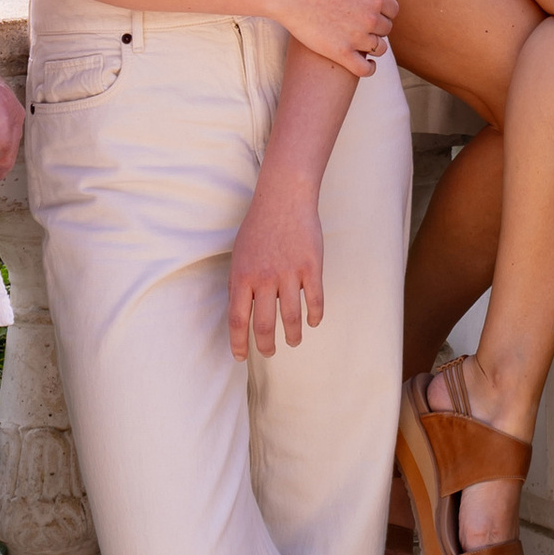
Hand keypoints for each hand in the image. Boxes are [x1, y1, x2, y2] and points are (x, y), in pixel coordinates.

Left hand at [229, 167, 325, 356]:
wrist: (284, 198)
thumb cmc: (259, 227)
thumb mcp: (239, 255)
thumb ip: (239, 284)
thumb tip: (240, 314)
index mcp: (242, 276)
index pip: (238, 320)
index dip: (239, 343)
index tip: (241, 357)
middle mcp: (264, 278)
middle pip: (265, 325)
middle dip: (267, 345)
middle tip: (270, 351)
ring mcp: (289, 273)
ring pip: (292, 318)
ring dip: (293, 335)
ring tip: (293, 341)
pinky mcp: (311, 267)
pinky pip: (315, 300)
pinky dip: (315, 316)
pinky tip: (313, 321)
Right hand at [271, 0, 398, 76]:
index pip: (393, 10)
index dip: (383, 11)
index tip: (371, 12)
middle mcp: (370, 18)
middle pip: (386, 29)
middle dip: (377, 27)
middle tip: (361, 24)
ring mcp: (356, 37)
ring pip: (379, 49)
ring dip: (373, 46)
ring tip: (361, 42)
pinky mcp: (341, 53)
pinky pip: (365, 69)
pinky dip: (369, 69)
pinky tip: (366, 64)